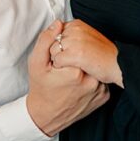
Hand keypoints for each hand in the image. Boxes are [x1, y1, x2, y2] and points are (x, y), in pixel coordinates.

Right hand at [26, 21, 109, 136]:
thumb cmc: (40, 89)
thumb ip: (45, 41)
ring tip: (72, 80)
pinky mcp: (103, 97)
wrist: (45, 116)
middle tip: (65, 71)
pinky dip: (92, 80)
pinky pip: (101, 81)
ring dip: (86, 69)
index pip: (78, 48)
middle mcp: (91, 82)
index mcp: (75, 71)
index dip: (67, 52)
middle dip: (78, 60)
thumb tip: (58, 24)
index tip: (59, 63)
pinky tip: (80, 86)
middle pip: (88, 58)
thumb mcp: (36, 63)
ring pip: (96, 68)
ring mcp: (99, 91)